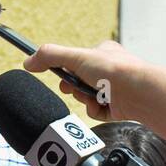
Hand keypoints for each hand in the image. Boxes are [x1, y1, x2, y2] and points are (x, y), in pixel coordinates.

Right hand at [24, 40, 149, 121]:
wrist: (137, 92)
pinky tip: (102, 106)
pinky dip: (96, 110)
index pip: (77, 61)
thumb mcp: (76, 57)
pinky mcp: (117, 107)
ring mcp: (113, 89)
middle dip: (74, 88)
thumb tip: (28, 61)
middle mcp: (109, 70)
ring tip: (93, 96)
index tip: (59, 75)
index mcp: (102, 54)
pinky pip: (96, 111)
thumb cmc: (114, 69)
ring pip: (87, 98)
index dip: (66, 69)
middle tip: (75, 88)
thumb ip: (50, 57)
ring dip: (85, 99)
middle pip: (79, 82)